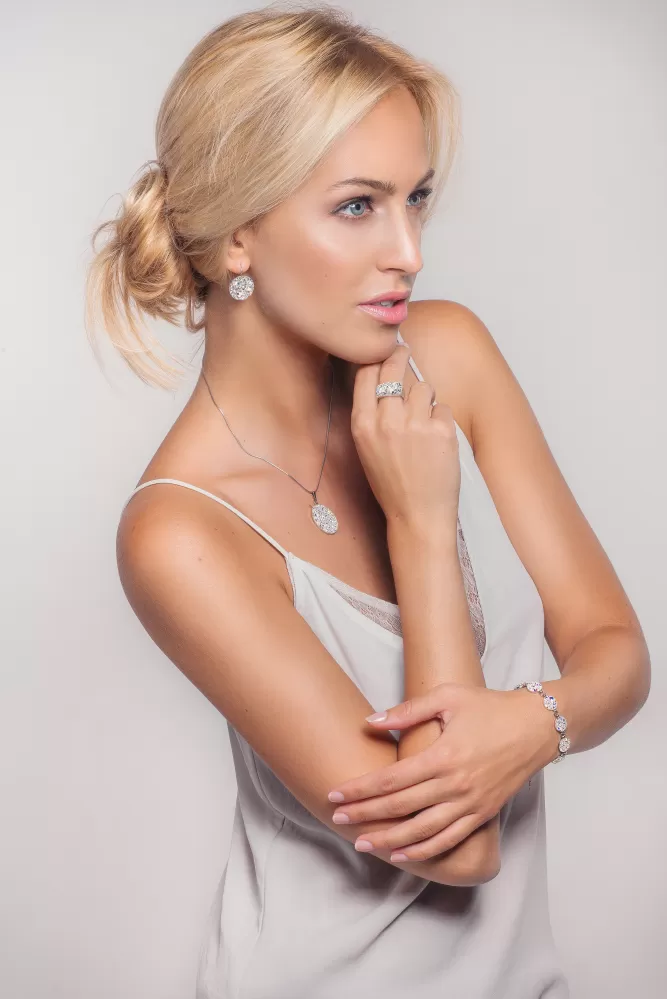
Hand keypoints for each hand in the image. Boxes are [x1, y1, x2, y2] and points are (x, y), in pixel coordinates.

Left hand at [326, 683, 553, 860]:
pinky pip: (448, 839)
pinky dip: (423, 852)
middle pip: (400, 808)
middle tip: (337, 820)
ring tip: (362, 844)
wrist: (538, 726)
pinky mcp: (482, 814)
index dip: (360, 790)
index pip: (391, 780)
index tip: (335, 795)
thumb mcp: (448, 697)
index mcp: (443, 756)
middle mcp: (455, 785)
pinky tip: (402, 855)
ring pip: (422, 832)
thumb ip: (408, 710)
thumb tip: (371, 721)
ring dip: (389, 841)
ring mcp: (470, 803)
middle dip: (365, 816)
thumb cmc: (490, 706)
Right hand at [351, 342, 460, 530]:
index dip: (376, 359)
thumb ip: (372, 415)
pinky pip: (443, 407)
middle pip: (394, 367)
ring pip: (423, 387)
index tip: (383, 352)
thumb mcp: (367, 448)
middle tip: (404, 351)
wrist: (417, 515)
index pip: (366, 373)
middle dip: (400, 357)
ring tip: (423, 425)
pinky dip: (441, 420)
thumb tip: (382, 379)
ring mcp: (415, 423)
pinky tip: (437, 441)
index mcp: (362, 424)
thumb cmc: (392, 484)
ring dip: (425, 399)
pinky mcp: (442, 430)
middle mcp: (386, 420)